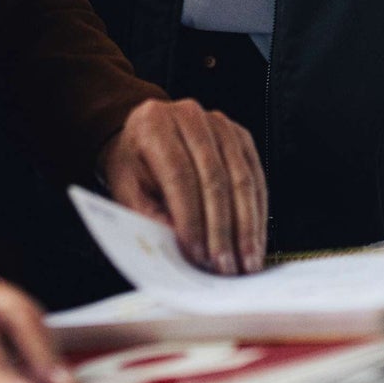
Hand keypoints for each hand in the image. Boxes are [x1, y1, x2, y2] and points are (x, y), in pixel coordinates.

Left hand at [99, 98, 266, 274]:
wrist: (145, 138)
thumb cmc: (134, 166)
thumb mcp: (127, 190)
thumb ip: (149, 217)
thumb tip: (182, 248)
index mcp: (153, 124)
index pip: (179, 175)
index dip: (190, 218)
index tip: (197, 254)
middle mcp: (189, 116)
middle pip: (214, 178)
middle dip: (221, 229)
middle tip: (225, 266)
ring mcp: (219, 124)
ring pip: (241, 180)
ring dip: (246, 227)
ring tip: (245, 262)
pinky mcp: (240, 136)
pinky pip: (255, 178)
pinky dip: (256, 214)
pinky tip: (254, 241)